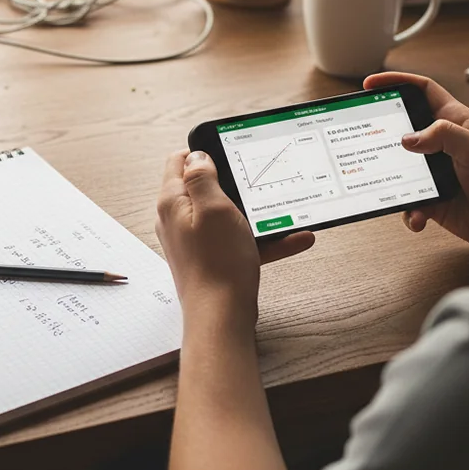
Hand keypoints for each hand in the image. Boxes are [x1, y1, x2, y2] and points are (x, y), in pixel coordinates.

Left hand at [155, 150, 314, 329]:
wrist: (221, 319)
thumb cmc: (218, 265)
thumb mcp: (214, 208)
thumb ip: (202, 177)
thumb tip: (196, 155)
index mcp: (173, 202)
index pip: (179, 160)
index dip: (204, 150)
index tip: (231, 151)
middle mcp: (179, 219)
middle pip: (206, 186)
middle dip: (234, 182)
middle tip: (258, 178)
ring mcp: (195, 240)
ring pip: (227, 215)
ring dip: (255, 212)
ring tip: (284, 209)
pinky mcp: (212, 258)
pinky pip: (239, 239)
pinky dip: (263, 238)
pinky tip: (295, 238)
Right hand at [364, 71, 468, 256]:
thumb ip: (442, 134)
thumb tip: (407, 139)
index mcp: (454, 122)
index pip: (421, 91)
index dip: (397, 82)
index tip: (370, 84)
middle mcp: (442, 145)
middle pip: (403, 129)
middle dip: (382, 134)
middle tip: (363, 138)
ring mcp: (436, 173)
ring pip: (400, 169)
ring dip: (392, 179)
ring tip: (387, 185)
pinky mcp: (435, 200)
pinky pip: (410, 202)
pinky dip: (409, 210)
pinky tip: (417, 216)